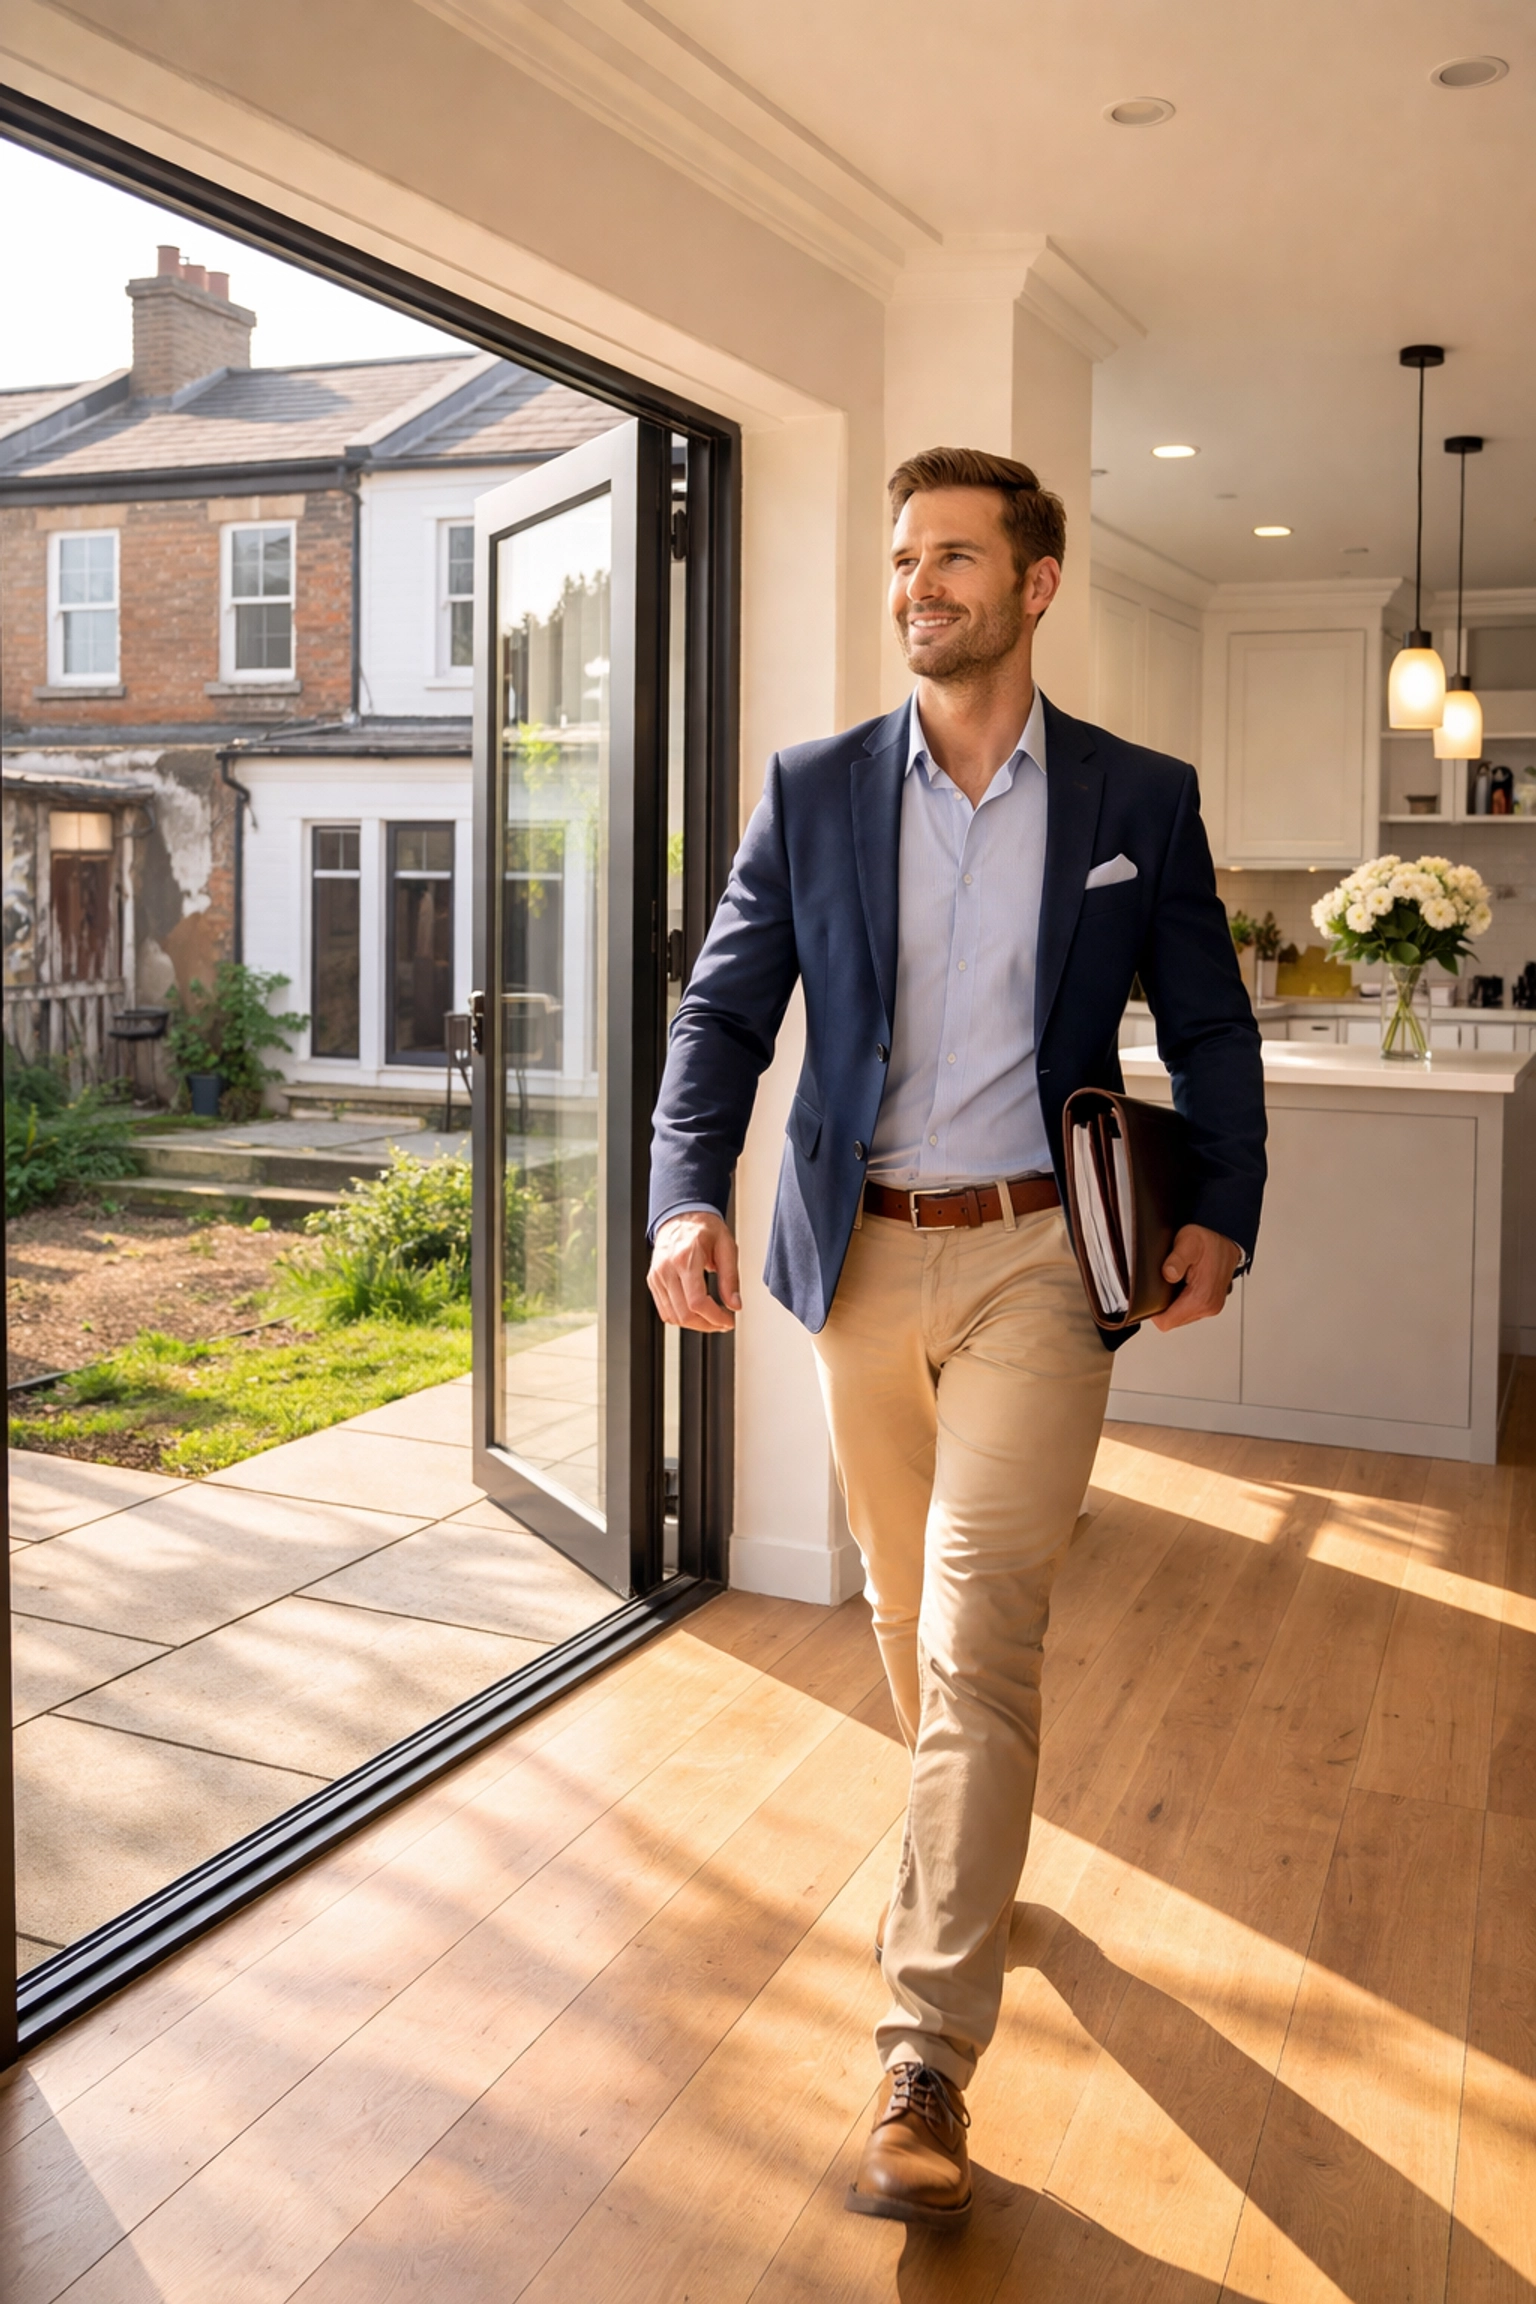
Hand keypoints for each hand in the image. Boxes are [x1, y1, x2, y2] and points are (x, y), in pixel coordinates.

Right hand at [647, 1211, 741, 1332]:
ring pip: (673, 1316)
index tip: (728, 1321)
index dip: (715, 1318)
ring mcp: (657, 1276)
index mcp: (685, 1258)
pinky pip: (664, 1310)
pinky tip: (696, 1312)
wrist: (682, 1215)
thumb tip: (735, 1304)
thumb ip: (731, 1278)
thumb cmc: (704, 1227)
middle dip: (707, 1325)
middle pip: (684, 1314)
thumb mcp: (726, 1247)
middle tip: (723, 1322)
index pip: (697, 1302)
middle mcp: (667, 1268)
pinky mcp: (653, 1281)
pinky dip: (681, 1317)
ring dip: (695, 1324)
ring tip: (711, 1318)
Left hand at [1150, 1224, 1241, 1331]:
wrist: (1227, 1239)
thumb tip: (1168, 1273)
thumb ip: (1177, 1260)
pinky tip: (1182, 1285)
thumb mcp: (1188, 1243)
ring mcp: (1212, 1307)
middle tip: (1163, 1284)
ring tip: (1174, 1283)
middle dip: (1163, 1306)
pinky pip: (1190, 1310)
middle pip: (1173, 1321)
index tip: (1150, 1295)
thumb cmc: (1209, 1241)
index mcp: (1201, 1297)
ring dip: (1173, 1304)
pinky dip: (1182, 1301)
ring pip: (1181, 1317)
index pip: (1166, 1322)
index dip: (1153, 1311)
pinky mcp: (1212, 1304)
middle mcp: (1209, 1306)